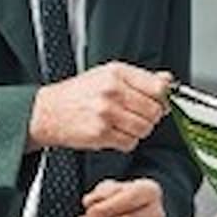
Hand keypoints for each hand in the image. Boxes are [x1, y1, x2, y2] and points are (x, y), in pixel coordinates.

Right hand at [29, 62, 171, 152]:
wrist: (48, 111)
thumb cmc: (78, 93)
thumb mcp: (108, 75)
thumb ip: (140, 78)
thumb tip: (168, 80)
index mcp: (116, 73)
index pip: (157, 88)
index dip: (162, 98)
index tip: (159, 102)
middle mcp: (112, 91)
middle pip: (154, 111)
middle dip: (150, 116)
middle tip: (137, 114)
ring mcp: (107, 114)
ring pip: (144, 129)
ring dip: (138, 130)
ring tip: (123, 124)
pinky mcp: (101, 134)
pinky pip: (130, 143)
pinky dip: (126, 142)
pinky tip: (114, 133)